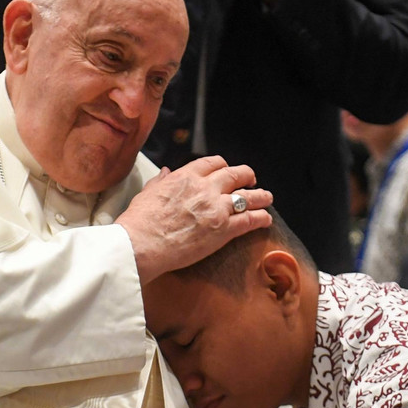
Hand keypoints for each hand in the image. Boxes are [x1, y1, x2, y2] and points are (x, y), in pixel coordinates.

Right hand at [117, 156, 271, 282]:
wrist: (142, 244)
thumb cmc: (139, 222)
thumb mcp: (148, 192)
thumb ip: (161, 181)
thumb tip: (166, 172)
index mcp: (186, 177)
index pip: (212, 163)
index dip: (223, 165)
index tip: (226, 169)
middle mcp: (205, 188)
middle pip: (235, 175)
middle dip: (246, 175)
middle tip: (251, 179)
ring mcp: (216, 208)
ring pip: (248, 196)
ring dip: (261, 196)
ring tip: (267, 197)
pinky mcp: (223, 230)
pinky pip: (250, 220)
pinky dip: (261, 219)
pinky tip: (266, 220)